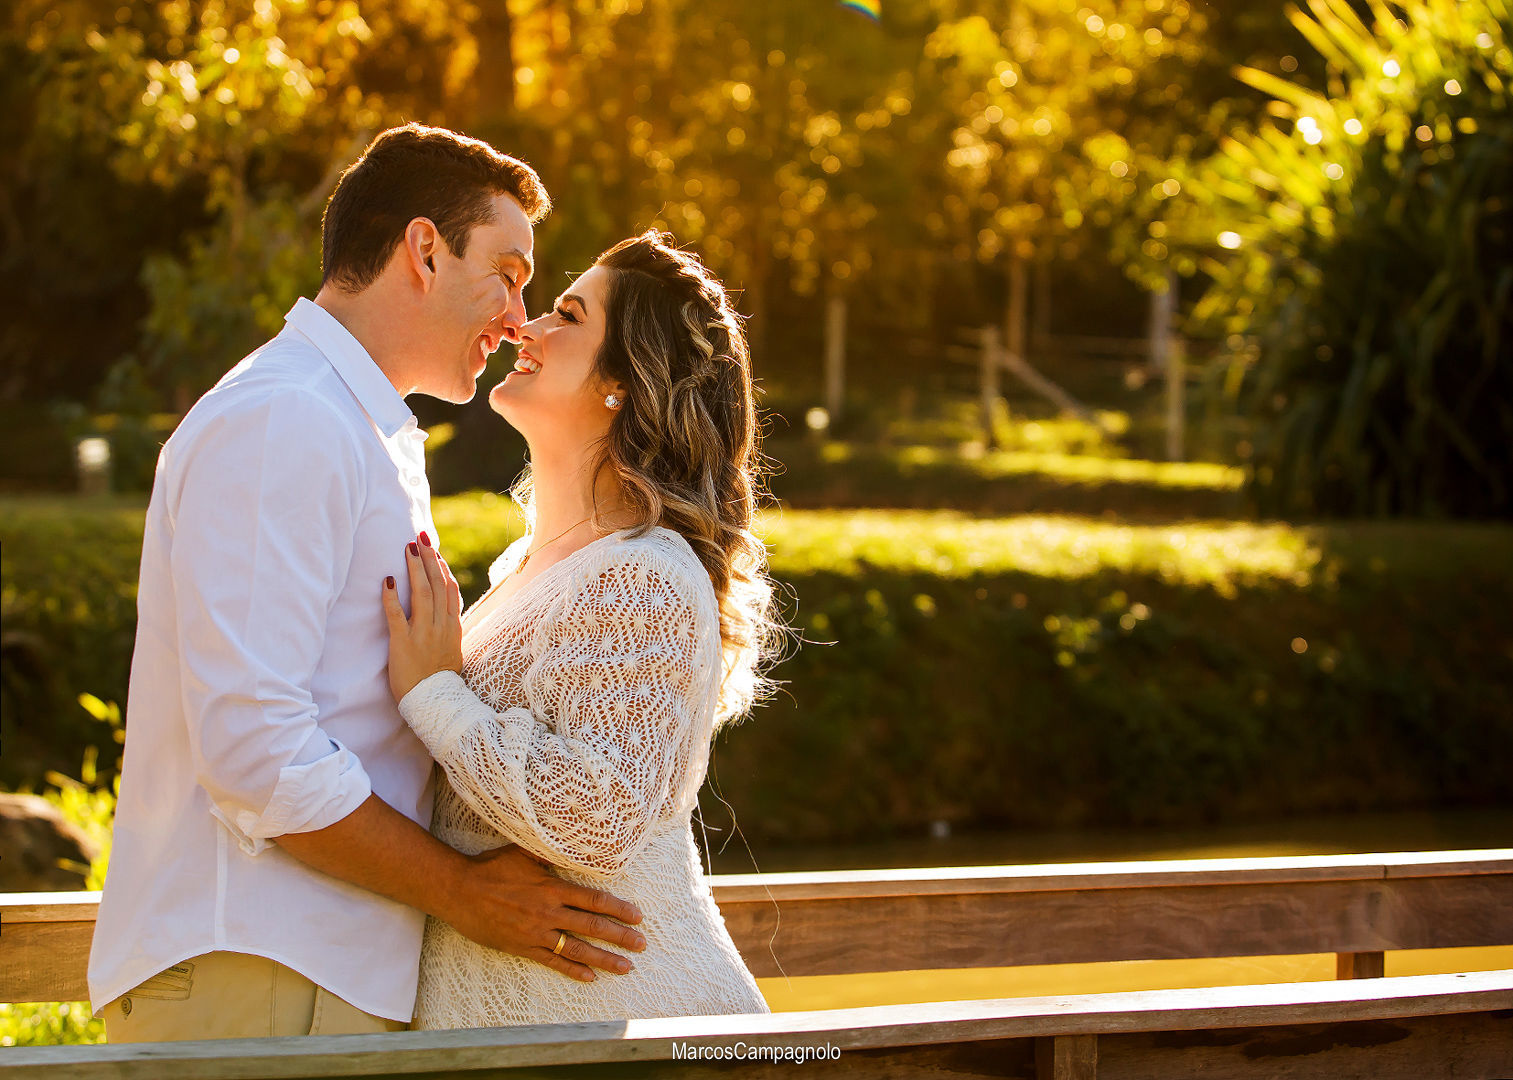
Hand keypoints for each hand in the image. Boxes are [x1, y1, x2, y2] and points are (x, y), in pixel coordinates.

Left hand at [382, 532, 463, 702]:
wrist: (435, 704)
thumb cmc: (440, 680)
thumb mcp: (452, 650)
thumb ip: (448, 629)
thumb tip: (445, 612)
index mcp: (452, 627)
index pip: (450, 590)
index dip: (442, 568)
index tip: (434, 551)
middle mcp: (440, 626)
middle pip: (437, 584)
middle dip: (429, 558)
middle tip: (421, 536)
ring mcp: (423, 633)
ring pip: (422, 593)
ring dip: (415, 568)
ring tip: (408, 547)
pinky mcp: (403, 643)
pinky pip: (397, 615)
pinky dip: (392, 597)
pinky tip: (388, 580)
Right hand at [441, 844, 646, 981]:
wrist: (459, 891)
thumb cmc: (490, 868)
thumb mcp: (522, 852)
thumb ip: (549, 854)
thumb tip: (570, 844)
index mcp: (552, 887)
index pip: (594, 899)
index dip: (619, 909)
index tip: (637, 917)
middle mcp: (548, 912)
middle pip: (592, 926)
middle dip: (620, 937)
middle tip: (641, 945)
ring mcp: (536, 933)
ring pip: (577, 949)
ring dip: (604, 959)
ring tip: (625, 967)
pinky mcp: (522, 948)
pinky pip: (553, 963)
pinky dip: (573, 971)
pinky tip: (590, 978)